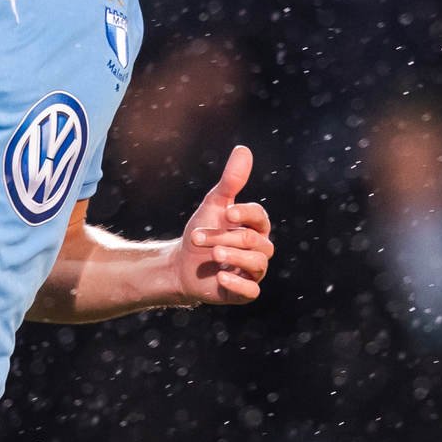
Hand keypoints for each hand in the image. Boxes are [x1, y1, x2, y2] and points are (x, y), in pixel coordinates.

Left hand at [176, 145, 274, 304]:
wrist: (182, 266)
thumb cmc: (202, 231)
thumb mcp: (214, 205)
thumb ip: (231, 181)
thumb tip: (244, 149)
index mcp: (255, 228)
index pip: (260, 219)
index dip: (245, 215)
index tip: (227, 213)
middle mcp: (260, 250)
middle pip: (254, 242)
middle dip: (225, 237)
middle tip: (197, 237)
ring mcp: (254, 272)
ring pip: (256, 264)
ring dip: (232, 257)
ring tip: (213, 254)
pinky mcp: (245, 293)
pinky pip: (252, 291)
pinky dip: (238, 284)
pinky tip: (220, 277)